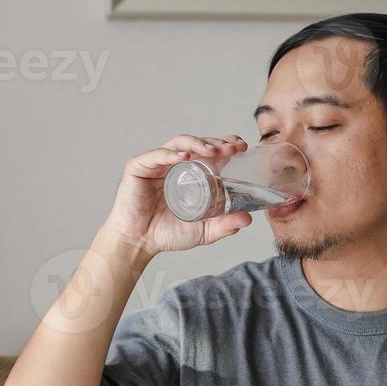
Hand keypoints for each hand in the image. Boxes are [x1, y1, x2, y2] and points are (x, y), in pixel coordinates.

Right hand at [104, 134, 252, 256]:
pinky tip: (185, 156)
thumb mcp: (203, 231)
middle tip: (233, 148)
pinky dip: (172, 153)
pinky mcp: (139, 167)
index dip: (226, 145)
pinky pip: (157, 155)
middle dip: (217, 143)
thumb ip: (224, 225)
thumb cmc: (167, 233)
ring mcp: (157, 164)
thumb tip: (248, 219)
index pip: (210, 152)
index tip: (242, 147)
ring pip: (180, 143)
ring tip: (213, 150)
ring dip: (199, 143)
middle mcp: (174, 164)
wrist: (139, 243)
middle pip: (198, 144)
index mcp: (190, 173)